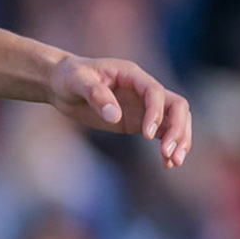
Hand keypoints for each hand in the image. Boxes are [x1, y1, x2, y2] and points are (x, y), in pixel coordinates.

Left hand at [45, 54, 191, 166]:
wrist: (60, 84)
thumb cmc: (68, 77)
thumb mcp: (76, 81)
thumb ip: (95, 95)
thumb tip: (114, 116)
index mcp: (131, 75)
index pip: (155, 93)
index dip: (155, 113)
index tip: (146, 135)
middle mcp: (143, 90)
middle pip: (176, 107)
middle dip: (177, 130)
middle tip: (168, 153)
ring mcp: (143, 106)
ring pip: (175, 121)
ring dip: (179, 140)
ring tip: (172, 162)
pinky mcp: (138, 121)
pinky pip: (162, 133)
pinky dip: (168, 147)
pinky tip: (167, 164)